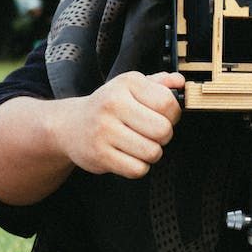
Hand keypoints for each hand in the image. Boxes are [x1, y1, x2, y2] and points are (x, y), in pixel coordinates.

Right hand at [52, 71, 183, 178]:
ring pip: (152, 152)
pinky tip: (129, 155)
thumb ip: (160, 82)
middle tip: (152, 133)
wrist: (71, 125)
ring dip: (152, 152)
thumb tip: (180, 83)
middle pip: (163, 130)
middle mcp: (113, 104)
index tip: (163, 116)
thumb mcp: (131, 86)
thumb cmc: (108, 105)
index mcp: (127, 83)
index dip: (173, 114)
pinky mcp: (99, 155)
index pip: (167, 103)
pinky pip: (137, 169)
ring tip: (140, 144)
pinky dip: (139, 166)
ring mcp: (104, 130)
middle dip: (164, 136)